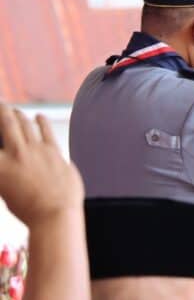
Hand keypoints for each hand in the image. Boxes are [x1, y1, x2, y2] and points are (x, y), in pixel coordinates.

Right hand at [0, 104, 83, 226]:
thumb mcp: (6, 192)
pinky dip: (41, 121)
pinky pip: (45, 130)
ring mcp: (35, 150)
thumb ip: (4, 174)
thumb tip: (8, 164)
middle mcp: (15, 154)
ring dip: (18, 114)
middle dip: (0, 110)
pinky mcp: (54, 151)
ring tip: (14, 110)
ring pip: (25, 123)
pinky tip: (38, 116)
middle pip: (6, 123)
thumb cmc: (29, 210)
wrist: (56, 214)